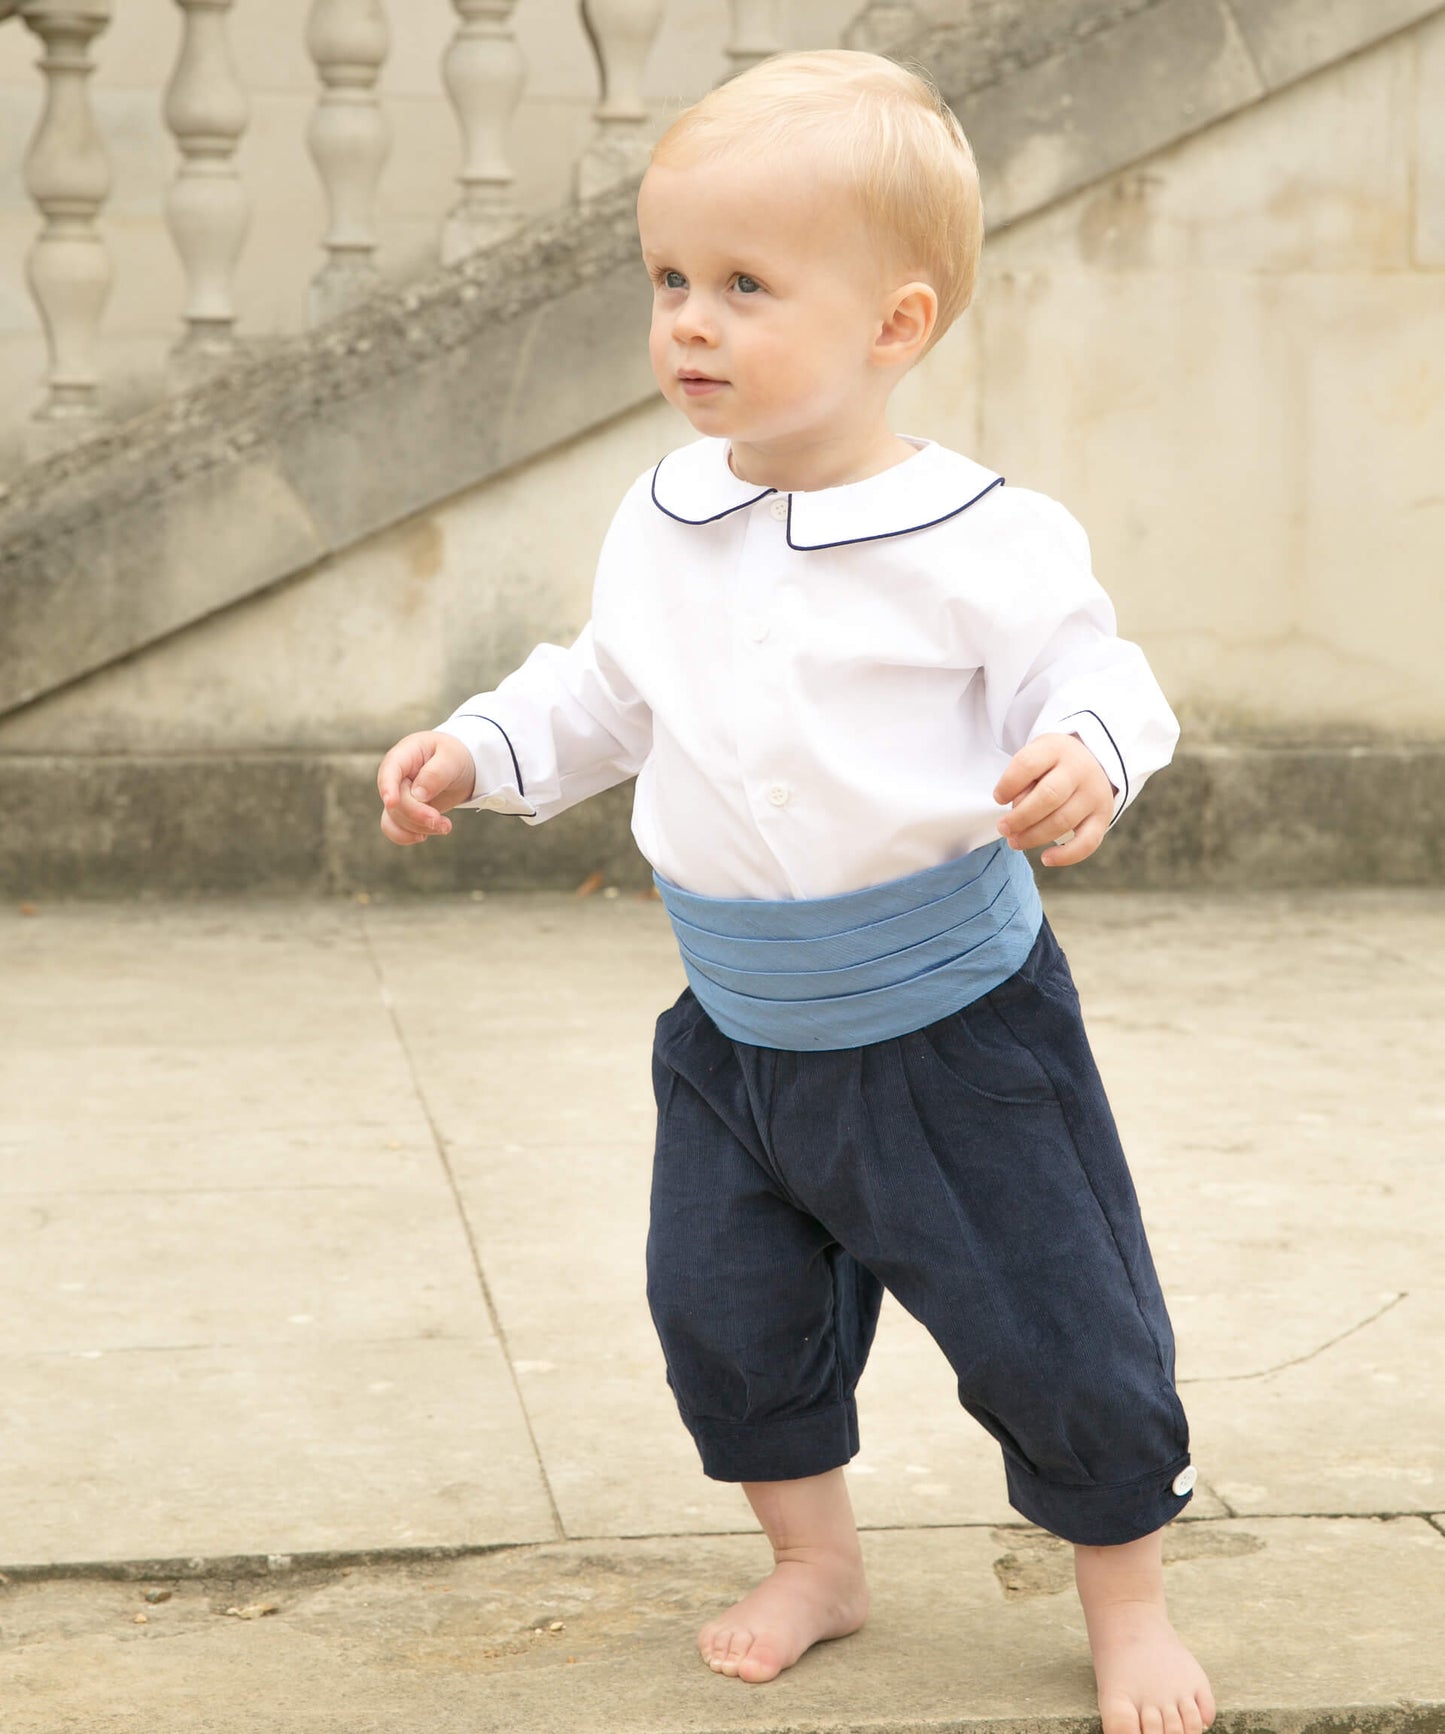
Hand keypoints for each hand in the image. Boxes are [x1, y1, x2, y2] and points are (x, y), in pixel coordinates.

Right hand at [377, 731, 475, 846]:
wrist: (459, 768)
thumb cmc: (453, 756)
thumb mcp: (451, 758)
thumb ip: (436, 774)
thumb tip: (418, 795)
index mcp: (405, 754)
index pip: (390, 769)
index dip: (387, 787)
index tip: (391, 803)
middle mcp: (396, 775)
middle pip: (396, 800)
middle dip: (418, 815)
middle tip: (444, 824)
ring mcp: (397, 794)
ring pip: (395, 818)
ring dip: (420, 827)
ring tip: (446, 826)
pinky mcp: (402, 811)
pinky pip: (393, 828)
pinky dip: (406, 836)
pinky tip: (424, 835)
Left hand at [993, 733, 1114, 867]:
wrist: (1091, 761)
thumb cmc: (1050, 765)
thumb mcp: (1036, 758)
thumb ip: (1023, 781)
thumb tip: (1017, 814)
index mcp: (1056, 749)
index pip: (1027, 764)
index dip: (1008, 784)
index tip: (998, 798)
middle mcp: (1079, 770)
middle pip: (1047, 796)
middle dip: (1019, 817)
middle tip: (1003, 828)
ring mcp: (1094, 794)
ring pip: (1063, 821)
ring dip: (1033, 837)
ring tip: (1015, 842)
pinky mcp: (1103, 816)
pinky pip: (1088, 842)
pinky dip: (1066, 856)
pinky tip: (1046, 859)